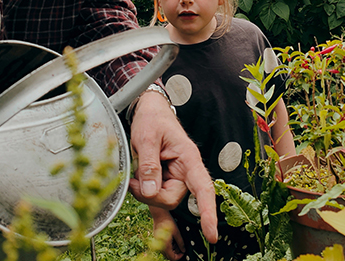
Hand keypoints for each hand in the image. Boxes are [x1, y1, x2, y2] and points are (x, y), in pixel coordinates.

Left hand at [128, 91, 217, 243]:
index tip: (212, 234)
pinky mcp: (165, 180)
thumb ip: (148, 165)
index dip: (208, 212)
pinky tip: (137, 185)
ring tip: (134, 173)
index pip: (203, 188)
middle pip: (172, 198)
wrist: (150, 110)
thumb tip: (150, 191)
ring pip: (161, 199)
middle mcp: (185, 171)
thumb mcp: (146, 138)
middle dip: (150, 195)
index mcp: (188, 158)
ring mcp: (175, 177)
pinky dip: (145, 194)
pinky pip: (157, 195)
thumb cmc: (152, 119)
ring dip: (144, 192)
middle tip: (132, 180)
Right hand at [150, 207, 184, 260]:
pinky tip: (173, 239)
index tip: (183, 252)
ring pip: (166, 251)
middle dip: (176, 253)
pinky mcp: (157, 239)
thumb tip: (183, 250)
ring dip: (172, 249)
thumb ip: (180, 242)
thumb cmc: (168, 222)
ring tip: (178, 242)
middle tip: (182, 247)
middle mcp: (159, 246)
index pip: (172, 258)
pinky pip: (163, 246)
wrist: (159, 213)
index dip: (179, 257)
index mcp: (165, 245)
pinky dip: (169, 245)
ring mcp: (157, 242)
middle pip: (168, 255)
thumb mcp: (177, 232)